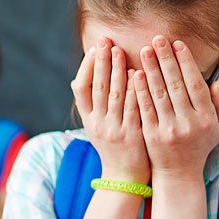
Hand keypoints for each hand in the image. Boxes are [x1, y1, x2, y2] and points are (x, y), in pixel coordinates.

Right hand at [72, 38, 149, 183]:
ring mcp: (113, 129)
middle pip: (97, 87)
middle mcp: (97, 123)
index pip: (80, 89)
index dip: (86, 68)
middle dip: (101, 62)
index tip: (93, 50)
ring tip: (120, 51)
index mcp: (87, 120)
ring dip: (117, 71)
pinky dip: (134, 89)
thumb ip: (96, 104)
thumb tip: (92, 76)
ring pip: (114, 95)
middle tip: (106, 41)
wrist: (124, 177)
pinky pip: (132, 107)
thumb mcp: (98, 127)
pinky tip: (138, 74)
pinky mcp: (131, 135)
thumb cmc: (115, 147)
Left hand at [132, 35, 218, 181]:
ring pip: (159, 95)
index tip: (178, 43)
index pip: (196, 84)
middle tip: (157, 39)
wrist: (179, 174)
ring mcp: (169, 130)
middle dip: (166, 60)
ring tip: (144, 50)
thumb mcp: (218, 128)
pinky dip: (140, 91)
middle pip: (176, 85)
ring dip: (151, 70)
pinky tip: (135, 74)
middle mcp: (189, 123)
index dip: (186, 63)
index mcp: (207, 118)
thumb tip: (217, 80)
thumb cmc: (199, 146)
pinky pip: (145, 109)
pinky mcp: (152, 136)